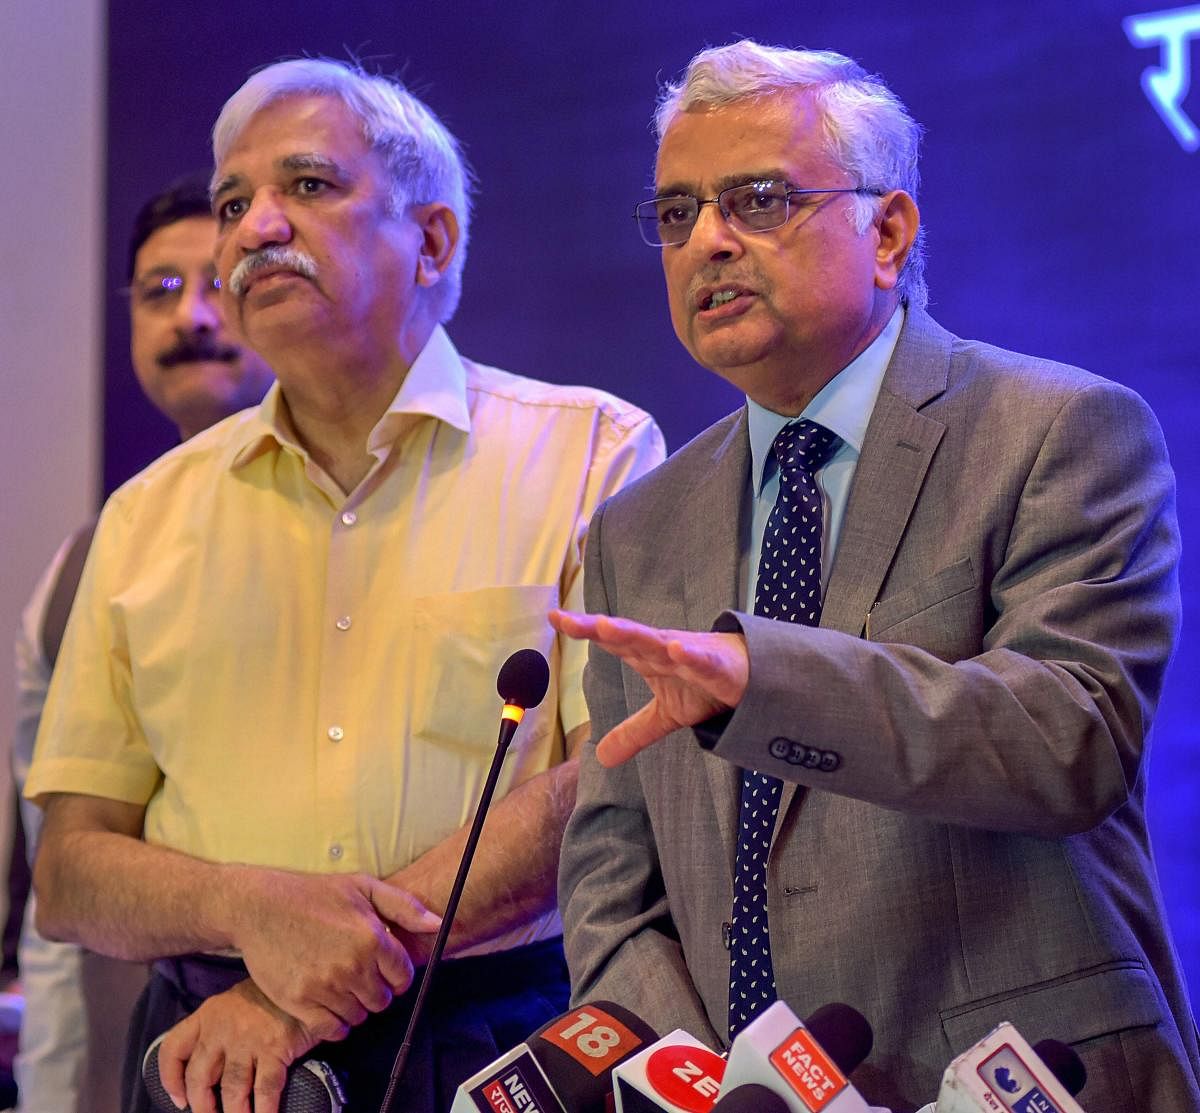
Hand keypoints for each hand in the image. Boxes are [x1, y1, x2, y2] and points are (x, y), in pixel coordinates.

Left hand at [156, 979, 320, 1112]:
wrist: (304, 976)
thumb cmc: (271, 993)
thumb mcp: (236, 1001)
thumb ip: (219, 1027)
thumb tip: (212, 1067)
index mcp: (208, 1014)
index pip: (173, 1049)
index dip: (170, 1079)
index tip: (179, 1100)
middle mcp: (221, 1028)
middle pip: (199, 1078)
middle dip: (203, 1106)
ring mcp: (247, 1039)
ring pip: (231, 1090)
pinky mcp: (274, 1047)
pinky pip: (264, 1090)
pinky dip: (264, 1110)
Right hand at [229, 870, 439, 1034]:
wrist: (260, 907)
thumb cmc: (314, 894)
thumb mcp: (363, 887)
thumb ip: (404, 907)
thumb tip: (439, 924)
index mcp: (372, 937)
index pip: (403, 976)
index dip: (397, 976)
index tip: (385, 971)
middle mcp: (352, 965)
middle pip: (382, 1001)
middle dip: (377, 992)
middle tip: (361, 978)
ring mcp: (325, 986)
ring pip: (358, 1017)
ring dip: (355, 1007)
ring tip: (343, 987)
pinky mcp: (299, 1002)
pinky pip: (331, 1029)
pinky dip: (334, 1024)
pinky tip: (329, 1005)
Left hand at [549, 609, 748, 764]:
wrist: (756, 677)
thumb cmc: (706, 685)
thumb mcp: (666, 715)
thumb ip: (634, 732)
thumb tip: (602, 758)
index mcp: (649, 656)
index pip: (612, 641)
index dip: (585, 630)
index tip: (555, 617)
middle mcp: (665, 649)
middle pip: (628, 636)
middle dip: (601, 628)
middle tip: (572, 621)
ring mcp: (691, 655)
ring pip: (660, 642)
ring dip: (634, 633)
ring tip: (606, 626)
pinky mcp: (719, 668)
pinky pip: (704, 661)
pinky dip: (692, 655)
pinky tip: (677, 650)